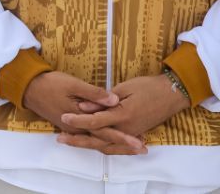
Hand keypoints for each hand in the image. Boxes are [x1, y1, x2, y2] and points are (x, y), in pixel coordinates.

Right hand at [23, 71, 142, 153]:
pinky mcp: (69, 125)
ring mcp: (72, 128)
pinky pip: (89, 136)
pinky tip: (110, 138)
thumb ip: (94, 93)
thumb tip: (114, 100)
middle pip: (103, 141)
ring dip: (114, 144)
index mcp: (79, 120)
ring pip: (96, 141)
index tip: (140, 141)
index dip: (123, 137)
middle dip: (123, 145)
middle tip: (142, 148)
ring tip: (132, 146)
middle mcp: (76, 129)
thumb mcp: (72, 84)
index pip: (105, 131)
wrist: (28, 88)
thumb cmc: (50, 84)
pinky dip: (102, 139)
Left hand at [58, 74, 190, 153]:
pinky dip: (103, 146)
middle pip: (98, 139)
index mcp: (123, 115)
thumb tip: (83, 107)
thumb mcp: (125, 88)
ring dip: (88, 144)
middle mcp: (127, 129)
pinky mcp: (135, 134)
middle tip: (59, 138)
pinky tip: (92, 143)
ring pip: (107, 145)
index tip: (63, 117)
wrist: (172, 94)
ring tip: (70, 142)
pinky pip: (116, 145)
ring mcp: (132, 133)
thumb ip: (103, 100)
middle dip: (78, 139)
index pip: (96, 121)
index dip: (78, 120)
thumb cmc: (148, 87)